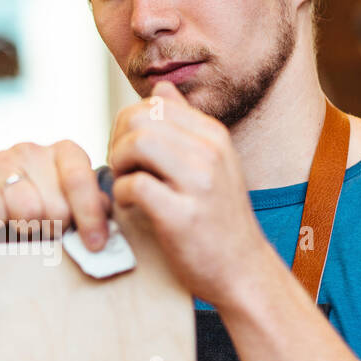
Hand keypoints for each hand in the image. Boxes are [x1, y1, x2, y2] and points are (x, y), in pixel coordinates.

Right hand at [0, 141, 110, 249]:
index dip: (89, 216)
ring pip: (25, 206)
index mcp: (65, 153)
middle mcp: (31, 151)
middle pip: (54, 203)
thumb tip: (105, 210)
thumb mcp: (75, 216)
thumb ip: (94, 209)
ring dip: (27, 230)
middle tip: (48, 236)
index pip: (80, 179)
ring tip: (24, 234)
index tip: (95, 245)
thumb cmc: (43, 227)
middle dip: (54, 229)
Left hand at [108, 81, 267, 307]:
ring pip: (135, 144)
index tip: (130, 155)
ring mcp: (199, 183)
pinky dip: (120, 195)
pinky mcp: (183, 215)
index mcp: (213, 135)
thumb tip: (161, 88)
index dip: (127, 126)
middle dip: (117, 142)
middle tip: (122, 170)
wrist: (243, 272)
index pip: (153, 104)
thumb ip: (184, 126)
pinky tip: (129, 207)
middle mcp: (210, 152)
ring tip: (125, 187)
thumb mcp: (211, 164)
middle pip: (139, 119)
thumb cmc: (218, 221)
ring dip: (118, 166)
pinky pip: (133, 185)